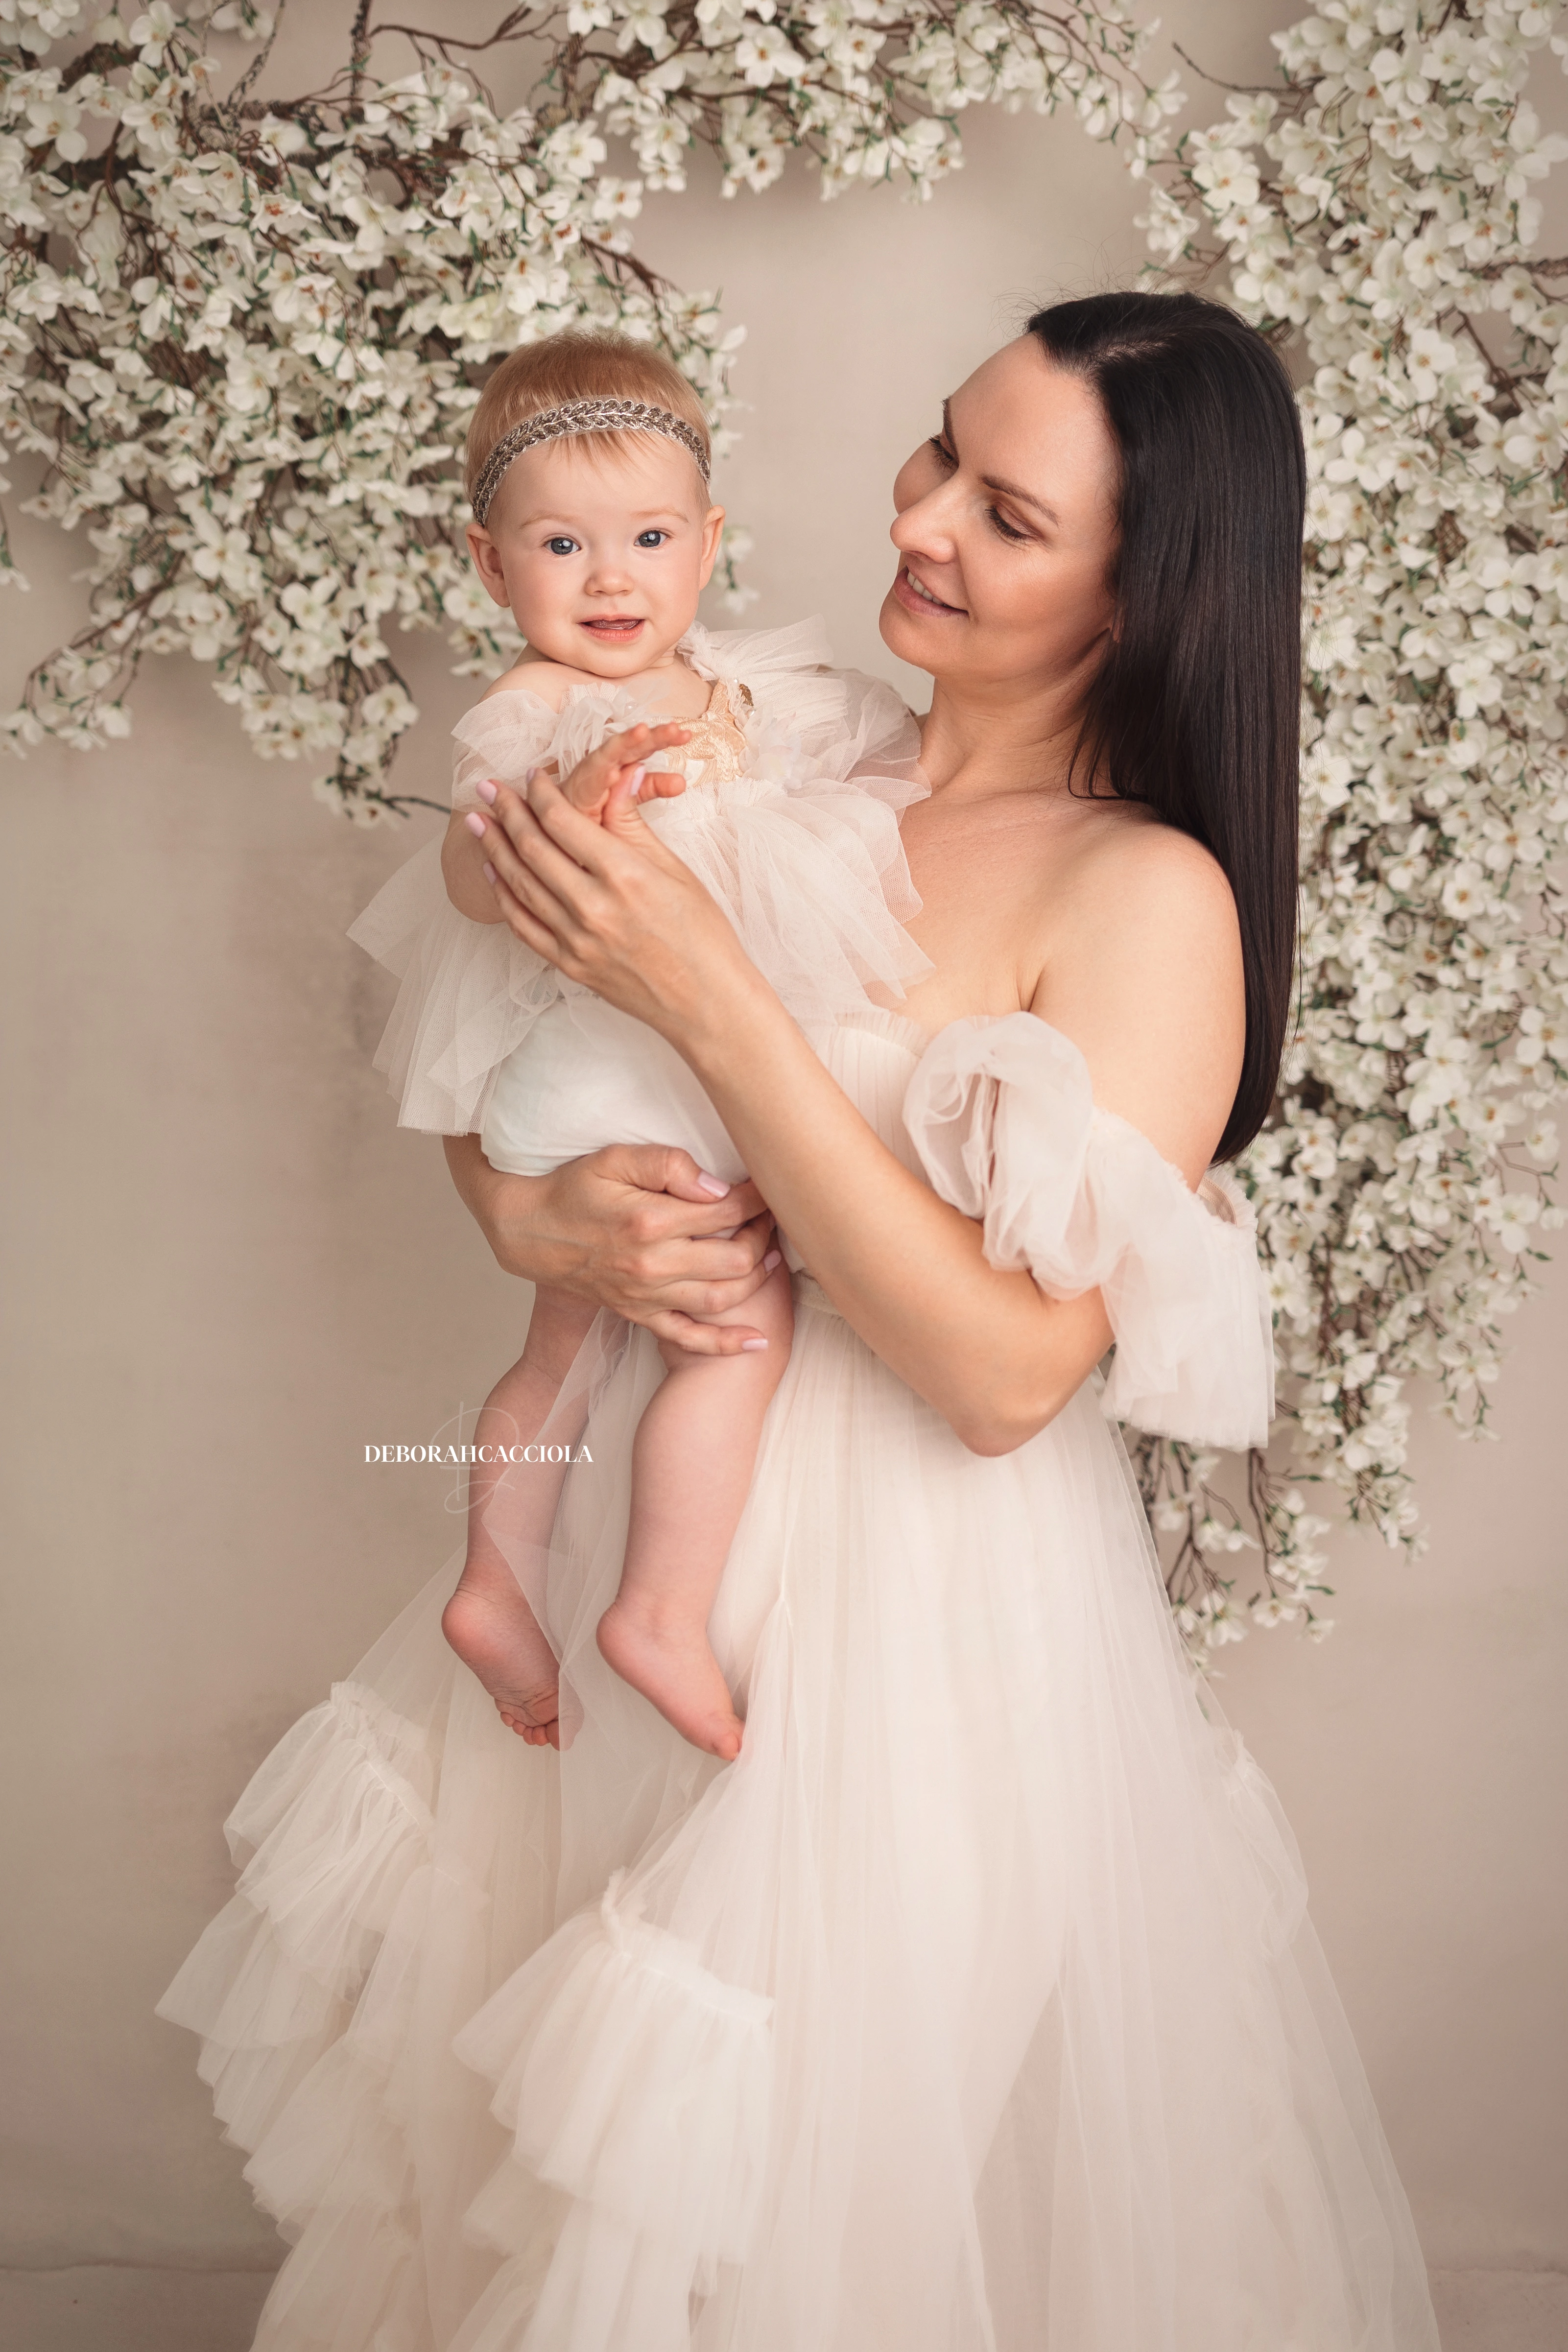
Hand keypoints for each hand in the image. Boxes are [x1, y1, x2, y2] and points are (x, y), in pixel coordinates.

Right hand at [444, 1136, 782, 1353]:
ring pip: (721, 1298)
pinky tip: (757, 1341)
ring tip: (771, 1256)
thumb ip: (668, 1165)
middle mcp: (652, 1265)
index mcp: (650, 1221)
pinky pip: (688, 1337)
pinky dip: (725, 1344)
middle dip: (763, 1235)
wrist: (529, 1231)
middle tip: (773, 1217)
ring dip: (757, 1279)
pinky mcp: (639, 1313)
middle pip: (734, 1257)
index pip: (726, 1211)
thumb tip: (717, 1187)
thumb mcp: (614, 1158)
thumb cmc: (573, 1188)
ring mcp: (646, 1295)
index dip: (757, 1198)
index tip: (770, 1185)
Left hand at [469, 755, 756, 1046]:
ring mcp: (577, 940)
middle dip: (506, 812)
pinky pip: (523, 925)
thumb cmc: (703, 936)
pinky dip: (504, 895)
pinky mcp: (570, 965)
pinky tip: (494, 872)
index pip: (563, 821)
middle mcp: (593, 907)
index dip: (540, 792)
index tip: (531, 775)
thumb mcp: (675, 871)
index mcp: (624, 875)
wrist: (707, 1003)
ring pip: (520, 884)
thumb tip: (618, 778)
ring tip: (480, 823)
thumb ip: (633, 825)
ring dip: (495, 849)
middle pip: (533, 848)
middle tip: (488, 789)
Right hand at [551, 719, 692, 825]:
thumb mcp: (630, 803)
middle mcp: (598, 771)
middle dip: (650, 737)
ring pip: (605, 759)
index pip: (641, 751)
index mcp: (614, 769)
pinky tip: (613, 772)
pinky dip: (599, 776)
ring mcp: (582, 783)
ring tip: (643, 733)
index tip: (687, 734)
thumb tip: (679, 780)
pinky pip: (586, 785)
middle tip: (676, 731)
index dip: (662, 739)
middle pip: (626, 749)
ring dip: (623, 744)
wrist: (555, 844)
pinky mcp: (569, 800)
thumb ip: (647, 788)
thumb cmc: (590, 823)